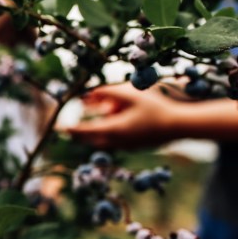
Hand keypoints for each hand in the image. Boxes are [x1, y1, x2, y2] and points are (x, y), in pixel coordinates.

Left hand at [64, 83, 181, 149]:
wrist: (179, 126)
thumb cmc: (155, 108)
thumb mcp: (130, 94)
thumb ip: (108, 92)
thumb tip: (89, 93)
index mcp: (113, 130)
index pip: (85, 131)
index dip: (71, 129)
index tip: (59, 128)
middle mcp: (117, 142)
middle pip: (92, 140)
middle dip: (80, 134)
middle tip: (68, 130)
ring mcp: (127, 146)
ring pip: (103, 142)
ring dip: (94, 134)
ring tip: (88, 127)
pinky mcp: (135, 146)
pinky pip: (114, 142)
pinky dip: (107, 135)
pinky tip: (110, 127)